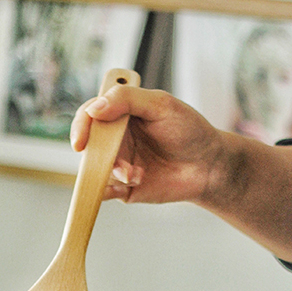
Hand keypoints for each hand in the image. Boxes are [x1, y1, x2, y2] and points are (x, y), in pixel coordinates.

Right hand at [69, 85, 225, 205]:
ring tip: (136, 175)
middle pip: (90, 145)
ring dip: (112, 173)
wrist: (210, 165)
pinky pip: (104, 191)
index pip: (90, 115)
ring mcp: (119, 163)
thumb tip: (94, 109)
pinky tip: (132, 184)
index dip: (81, 126)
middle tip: (119, 162)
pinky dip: (109, 190)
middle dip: (99, 155)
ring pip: (95, 170)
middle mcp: (116, 138)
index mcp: (121, 114)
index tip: (81, 141)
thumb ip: (126, 99)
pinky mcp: (125, 188)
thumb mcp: (161, 104)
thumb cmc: (189, 130)